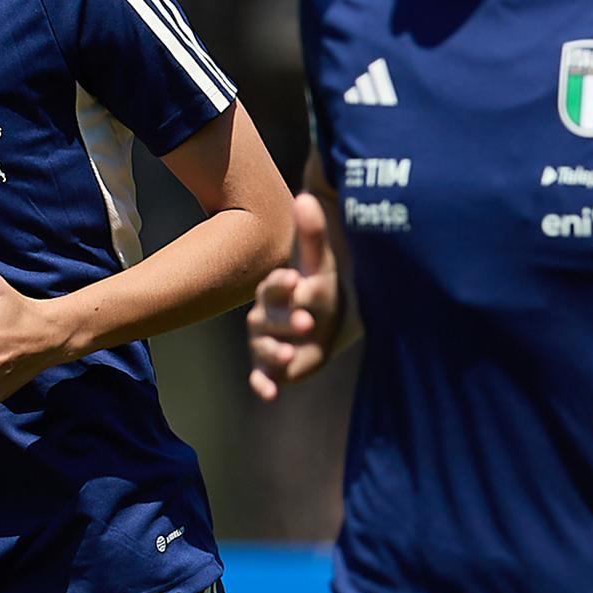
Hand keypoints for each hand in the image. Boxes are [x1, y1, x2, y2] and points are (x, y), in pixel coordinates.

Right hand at [246, 195, 343, 400]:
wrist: (328, 316)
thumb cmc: (321, 285)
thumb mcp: (322, 262)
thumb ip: (313, 234)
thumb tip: (306, 198)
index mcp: (277, 289)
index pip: (274, 286)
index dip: (281, 284)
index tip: (293, 280)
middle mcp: (267, 315)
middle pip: (268, 319)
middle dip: (284, 322)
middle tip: (307, 323)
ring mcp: (269, 341)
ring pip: (263, 347)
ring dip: (273, 353)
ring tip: (288, 357)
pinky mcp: (275, 366)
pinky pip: (263, 376)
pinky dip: (264, 385)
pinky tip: (268, 395)